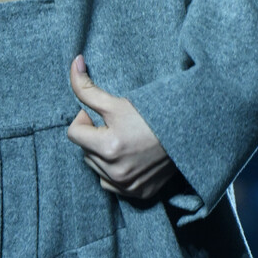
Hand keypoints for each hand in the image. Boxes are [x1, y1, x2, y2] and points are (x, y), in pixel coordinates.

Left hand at [66, 54, 175, 200]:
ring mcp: (128, 186)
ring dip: (101, 155)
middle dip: (93, 137)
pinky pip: (111, 185)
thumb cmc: (150, 115)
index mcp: (108, 148)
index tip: (97, 115)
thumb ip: (87, 87)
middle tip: (113, 126)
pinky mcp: (139, 193)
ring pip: (96, 168)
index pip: (73, 133)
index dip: (83, 120)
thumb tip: (74, 63)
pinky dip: (113, 172)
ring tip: (121, 140)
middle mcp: (116, 172)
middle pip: (84, 152)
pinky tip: (127, 157)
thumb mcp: (116, 102)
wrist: (184, 132)